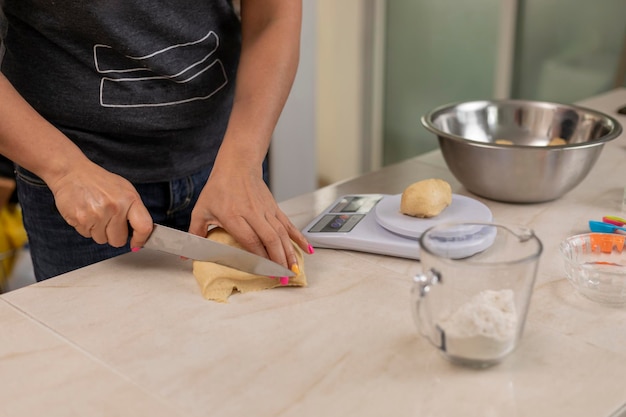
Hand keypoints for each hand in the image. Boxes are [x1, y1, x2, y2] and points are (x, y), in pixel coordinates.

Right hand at [48, 161, 152, 248]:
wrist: (71, 172)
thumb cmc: (99, 182)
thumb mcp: (124, 190)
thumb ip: (134, 210)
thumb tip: (141, 234)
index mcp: (130, 199)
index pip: (144, 227)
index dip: (141, 239)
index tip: (136, 243)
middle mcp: (115, 207)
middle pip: (118, 240)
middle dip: (113, 235)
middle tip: (107, 220)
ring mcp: (97, 214)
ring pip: (101, 239)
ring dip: (98, 231)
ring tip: (95, 213)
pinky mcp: (81, 219)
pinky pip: (87, 235)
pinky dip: (86, 227)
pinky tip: (85, 213)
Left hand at [188, 164, 310, 270]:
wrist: (237, 165)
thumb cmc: (218, 188)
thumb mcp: (201, 210)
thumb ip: (195, 233)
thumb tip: (186, 254)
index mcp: (233, 215)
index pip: (250, 240)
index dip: (259, 258)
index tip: (264, 272)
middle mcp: (252, 213)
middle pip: (270, 240)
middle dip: (278, 261)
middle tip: (283, 278)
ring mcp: (266, 211)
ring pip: (282, 234)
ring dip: (289, 253)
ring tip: (294, 270)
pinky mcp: (274, 208)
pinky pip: (288, 225)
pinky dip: (298, 238)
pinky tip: (306, 250)